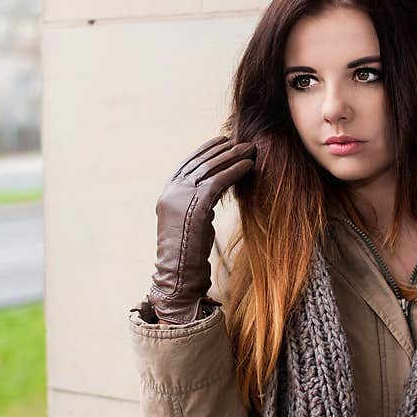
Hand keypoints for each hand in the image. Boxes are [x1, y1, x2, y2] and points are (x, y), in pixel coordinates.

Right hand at [148, 135, 255, 323]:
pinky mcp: (196, 207)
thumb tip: (213, 189)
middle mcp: (171, 193)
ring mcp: (181, 198)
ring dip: (232, 157)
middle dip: (222, 150)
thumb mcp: (190, 222)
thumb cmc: (188, 254)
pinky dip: (235, 171)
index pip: (187, 164)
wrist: (178, 276)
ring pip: (210, 169)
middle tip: (242, 142)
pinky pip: (218, 181)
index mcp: (167, 195)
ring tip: (250, 149)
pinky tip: (249, 166)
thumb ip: (196, 203)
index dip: (205, 150)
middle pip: (200, 163)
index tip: (222, 141)